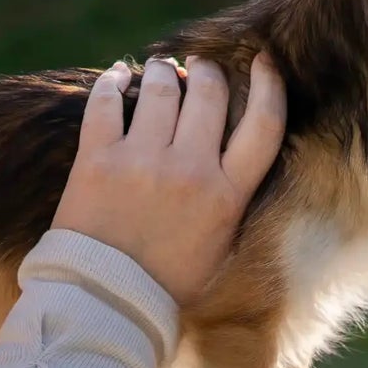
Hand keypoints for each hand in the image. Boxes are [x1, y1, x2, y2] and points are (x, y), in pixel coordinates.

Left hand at [52, 52, 285, 305]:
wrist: (106, 304)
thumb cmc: (167, 284)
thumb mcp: (220, 246)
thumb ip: (232, 200)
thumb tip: (237, 151)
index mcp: (226, 196)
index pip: (264, 124)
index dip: (269, 85)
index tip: (264, 62)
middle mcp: (190, 171)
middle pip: (211, 93)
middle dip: (209, 72)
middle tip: (201, 68)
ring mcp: (142, 161)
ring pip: (161, 87)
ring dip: (163, 71)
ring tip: (161, 70)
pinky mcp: (98, 159)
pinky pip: (107, 101)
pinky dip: (113, 81)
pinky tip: (118, 75)